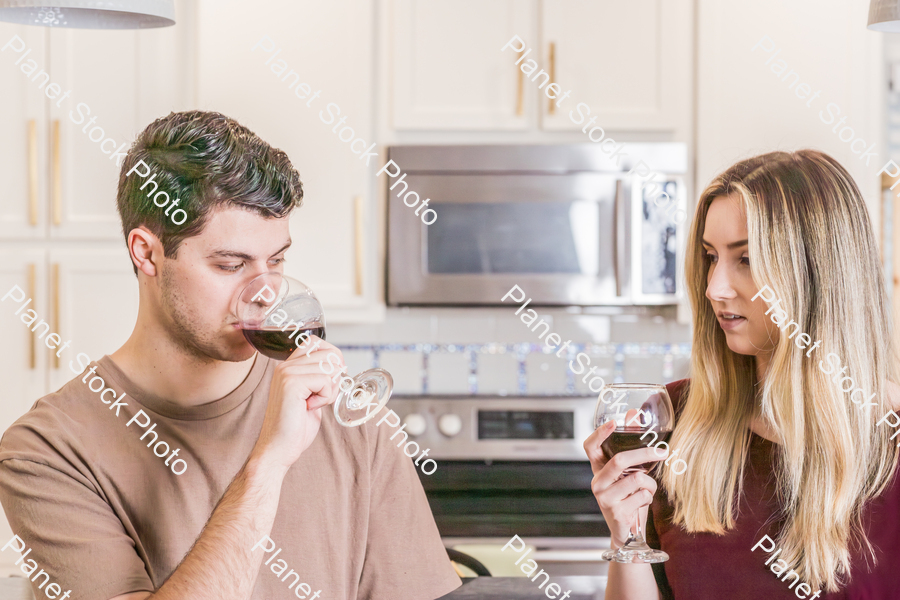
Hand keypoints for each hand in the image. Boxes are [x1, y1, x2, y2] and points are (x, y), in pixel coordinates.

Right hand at [251, 336, 345, 471]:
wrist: (278, 449)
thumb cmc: (295, 428)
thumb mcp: (311, 396)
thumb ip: (319, 378)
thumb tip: (339, 365)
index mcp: (288, 367)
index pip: (316, 343)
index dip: (332, 358)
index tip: (331, 379)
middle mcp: (285, 366)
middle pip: (329, 353)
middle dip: (335, 376)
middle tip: (322, 396)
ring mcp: (287, 372)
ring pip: (330, 366)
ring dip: (330, 389)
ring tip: (314, 403)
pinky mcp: (292, 383)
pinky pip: (326, 381)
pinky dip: (325, 397)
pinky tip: (310, 408)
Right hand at [583, 421, 667, 547]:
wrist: (627, 533)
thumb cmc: (628, 498)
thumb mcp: (629, 472)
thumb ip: (631, 446)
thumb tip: (633, 413)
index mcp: (598, 469)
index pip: (590, 447)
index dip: (600, 433)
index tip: (614, 422)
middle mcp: (597, 482)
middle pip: (619, 460)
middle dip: (644, 454)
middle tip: (662, 452)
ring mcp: (604, 497)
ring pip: (637, 479)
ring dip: (650, 484)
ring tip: (646, 491)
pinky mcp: (616, 511)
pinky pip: (643, 495)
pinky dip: (649, 497)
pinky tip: (642, 504)